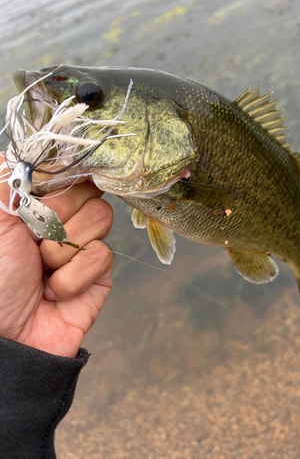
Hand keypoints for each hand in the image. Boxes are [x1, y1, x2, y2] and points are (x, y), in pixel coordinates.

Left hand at [0, 174, 113, 357]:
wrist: (5, 338)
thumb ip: (9, 177)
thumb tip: (31, 149)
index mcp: (36, 202)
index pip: (68, 169)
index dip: (61, 176)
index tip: (45, 190)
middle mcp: (62, 219)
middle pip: (88, 189)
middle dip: (56, 217)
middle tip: (33, 240)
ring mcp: (82, 244)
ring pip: (100, 217)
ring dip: (64, 248)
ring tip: (42, 270)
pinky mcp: (99, 271)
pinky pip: (102, 254)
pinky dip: (74, 275)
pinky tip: (55, 290)